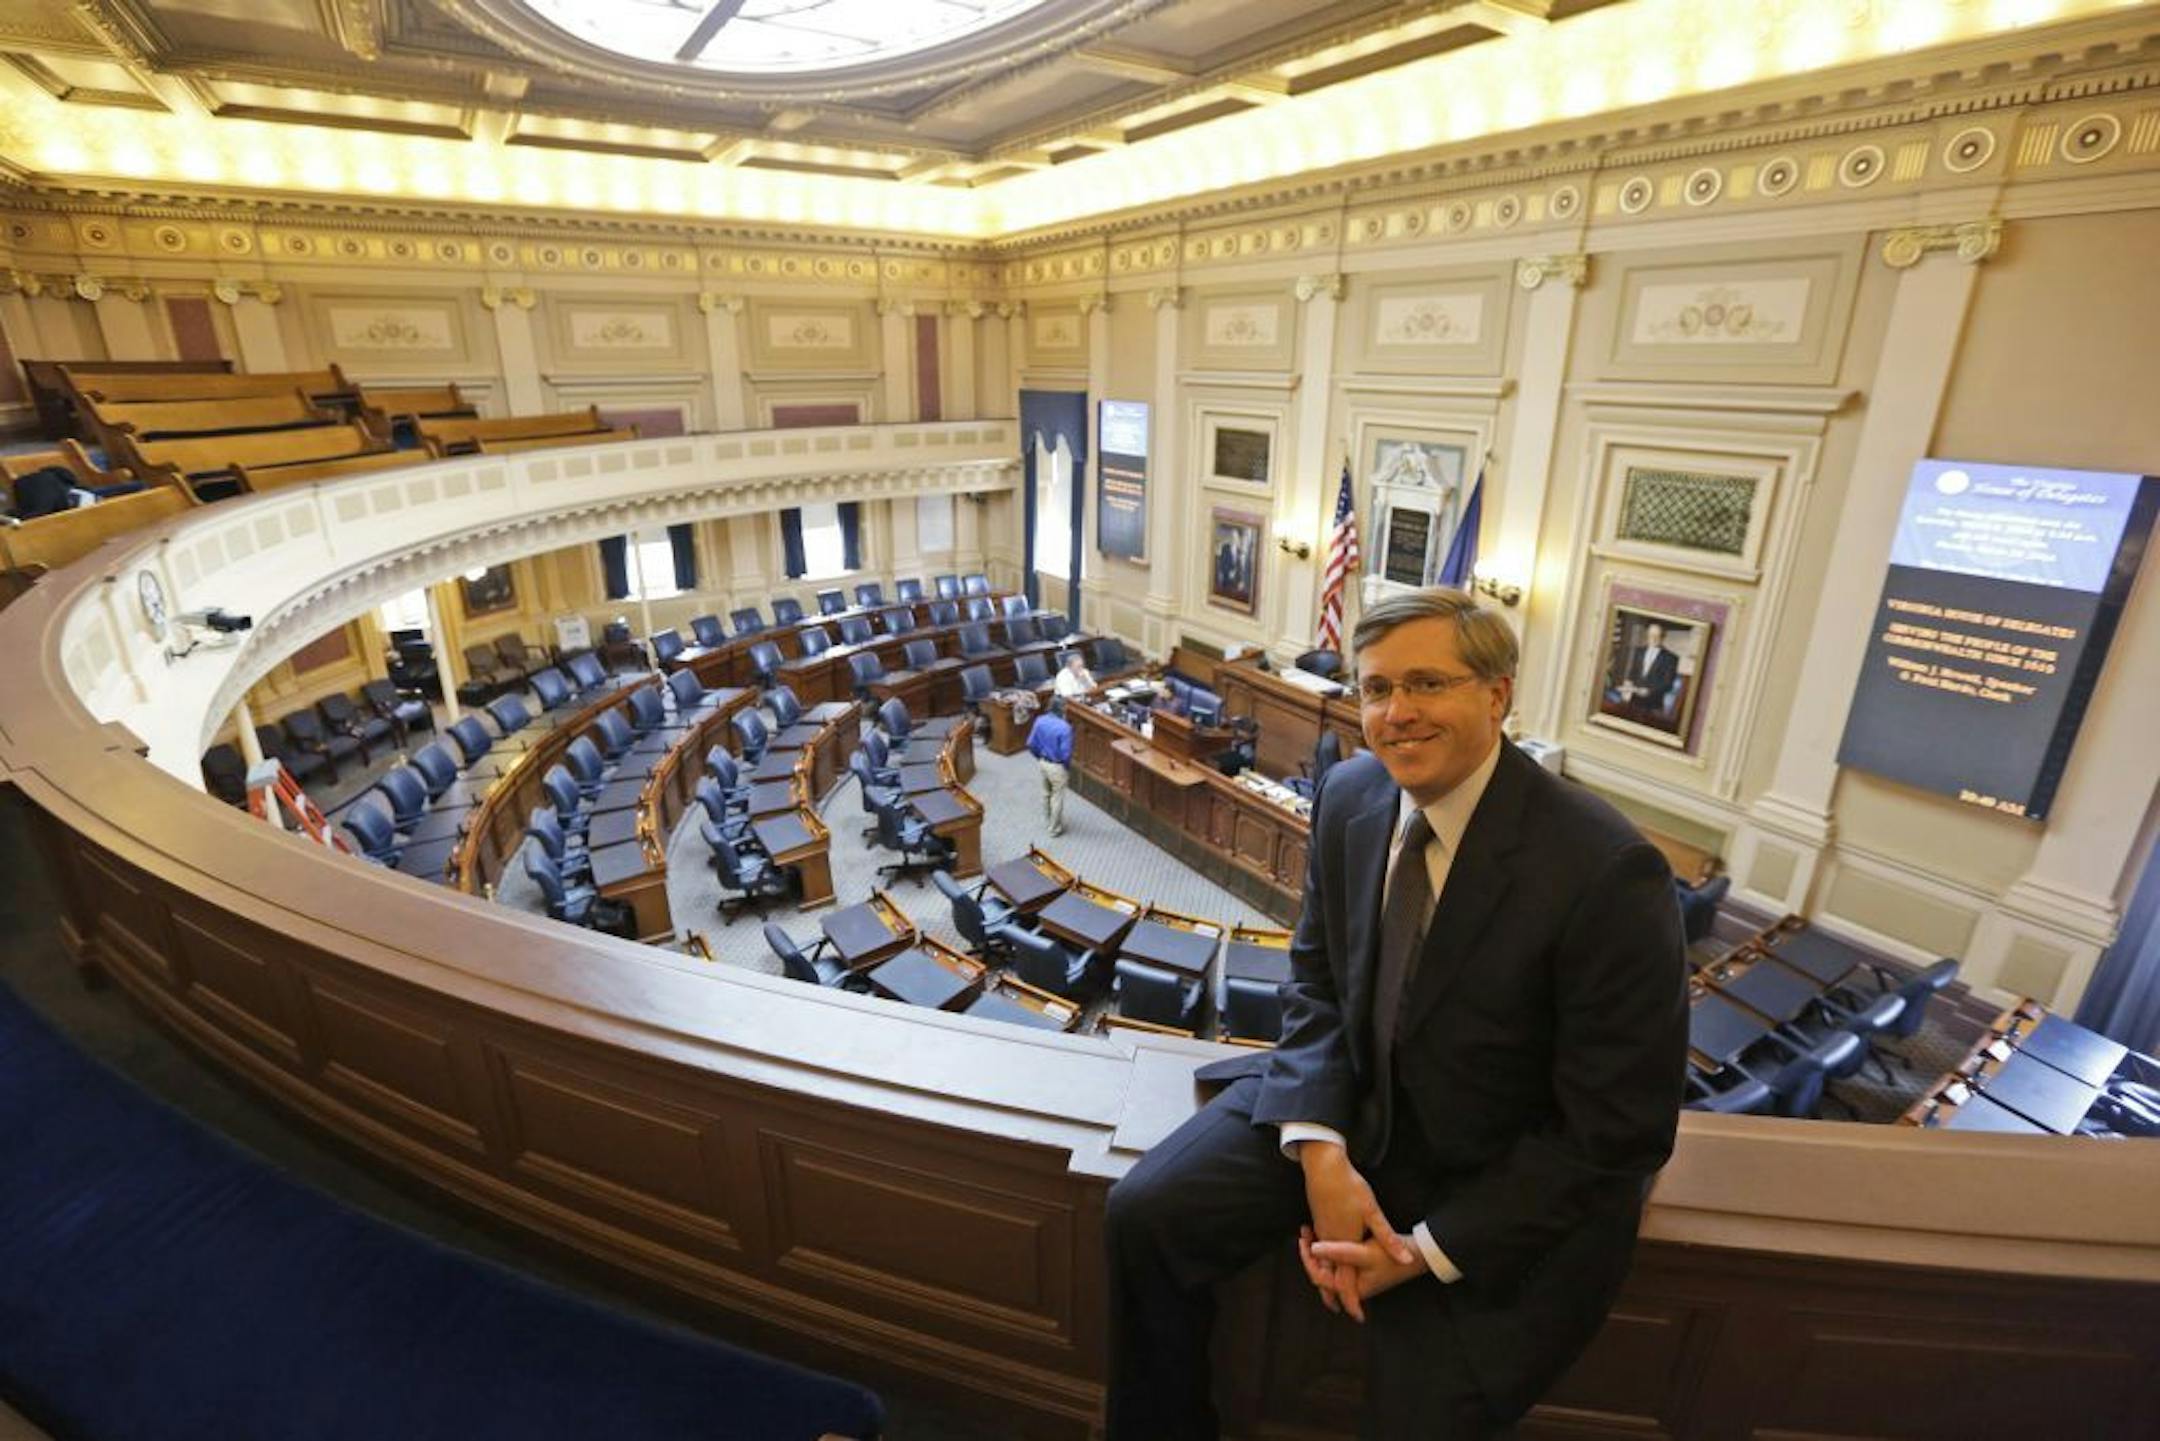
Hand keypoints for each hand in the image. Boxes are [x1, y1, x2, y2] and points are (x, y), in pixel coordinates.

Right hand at [1296, 1141, 1414, 1316]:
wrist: (1324, 1167)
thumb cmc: (1349, 1188)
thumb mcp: (1373, 1212)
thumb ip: (1388, 1239)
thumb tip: (1405, 1259)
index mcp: (1343, 1243)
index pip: (1345, 1282)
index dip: (1351, 1301)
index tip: (1358, 1316)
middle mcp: (1328, 1241)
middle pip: (1327, 1276)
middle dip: (1332, 1294)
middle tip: (1338, 1308)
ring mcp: (1320, 1231)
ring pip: (1321, 1263)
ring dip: (1326, 1277)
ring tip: (1333, 1287)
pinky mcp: (1317, 1221)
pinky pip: (1318, 1249)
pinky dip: (1321, 1260)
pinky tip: (1327, 1257)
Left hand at [1305, 1235, 1428, 1320]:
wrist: (1418, 1255)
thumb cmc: (1392, 1258)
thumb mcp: (1364, 1253)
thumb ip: (1339, 1252)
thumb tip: (1314, 1248)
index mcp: (1351, 1288)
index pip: (1320, 1279)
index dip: (1308, 1261)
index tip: (1304, 1243)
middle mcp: (1352, 1286)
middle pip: (1322, 1274)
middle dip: (1311, 1255)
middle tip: (1304, 1234)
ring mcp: (1356, 1277)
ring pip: (1330, 1266)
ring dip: (1319, 1251)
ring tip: (1311, 1230)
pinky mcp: (1360, 1268)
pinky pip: (1338, 1261)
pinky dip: (1330, 1250)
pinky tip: (1326, 1233)